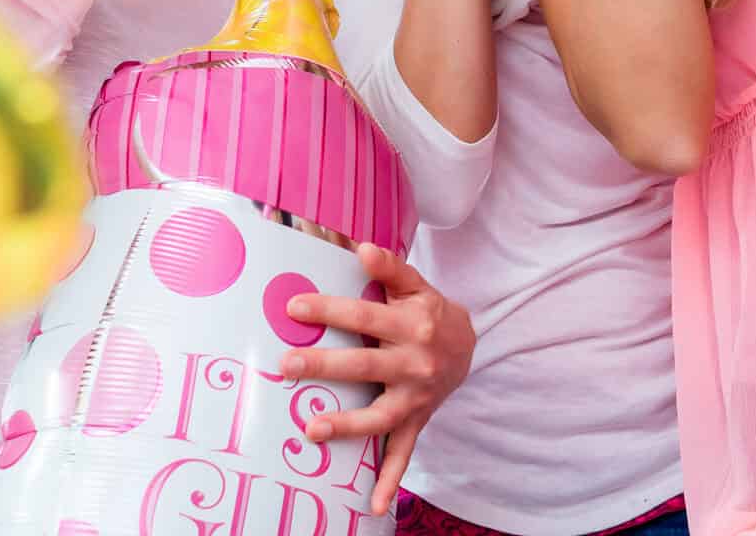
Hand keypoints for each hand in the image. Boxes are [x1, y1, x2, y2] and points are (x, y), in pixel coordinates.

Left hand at [279, 243, 476, 514]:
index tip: (293, 309)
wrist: (468, 345)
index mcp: (413, 325)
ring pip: (380, 416)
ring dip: (347, 425)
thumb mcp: (415, 286)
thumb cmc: (428, 311)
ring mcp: (416, 397)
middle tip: (288, 366)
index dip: (329, 311)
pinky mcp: (417, 421)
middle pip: (365, 366)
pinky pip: (403, 453)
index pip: (364, 318)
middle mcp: (416, 363)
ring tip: (311, 430)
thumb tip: (362, 249)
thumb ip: (390, 269)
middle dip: (325, 366)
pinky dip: (389, 480)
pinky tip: (373, 505)